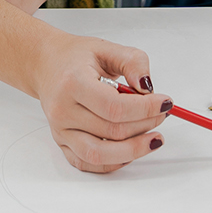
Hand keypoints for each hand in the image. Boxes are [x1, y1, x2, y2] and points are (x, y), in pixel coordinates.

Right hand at [31, 34, 171, 172]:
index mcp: (73, 83)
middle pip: (112, 131)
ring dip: (134, 150)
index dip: (146, 109)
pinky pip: (89, 164)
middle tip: (162, 114)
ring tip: (153, 139)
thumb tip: (148, 88)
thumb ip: (133, 62)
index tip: (165, 103)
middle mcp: (63, 110)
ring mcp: (61, 131)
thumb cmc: (75, 58)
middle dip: (145, 125)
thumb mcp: (107, 48)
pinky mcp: (63, 143)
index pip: (114, 107)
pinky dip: (114, 162)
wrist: (46, 65)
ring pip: (101, 154)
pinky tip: (131, 150)